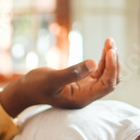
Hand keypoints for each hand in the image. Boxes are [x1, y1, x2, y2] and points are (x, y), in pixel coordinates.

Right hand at [0, 38, 118, 116]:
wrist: (25, 90)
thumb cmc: (36, 86)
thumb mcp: (52, 78)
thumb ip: (73, 72)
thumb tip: (94, 63)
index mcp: (82, 98)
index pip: (106, 85)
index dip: (112, 68)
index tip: (110, 51)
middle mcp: (87, 95)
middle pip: (110, 80)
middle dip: (114, 62)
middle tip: (110, 43)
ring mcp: (85, 89)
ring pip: (106, 75)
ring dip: (110, 59)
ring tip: (109, 41)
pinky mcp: (82, 82)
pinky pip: (99, 71)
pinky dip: (103, 60)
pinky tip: (104, 48)